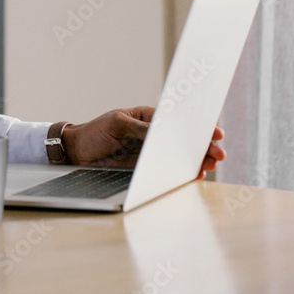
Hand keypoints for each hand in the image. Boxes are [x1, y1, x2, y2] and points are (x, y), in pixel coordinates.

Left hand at [60, 106, 226, 178]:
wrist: (76, 153)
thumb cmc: (94, 132)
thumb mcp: (117, 124)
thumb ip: (139, 129)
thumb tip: (163, 133)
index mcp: (147, 118)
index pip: (177, 120)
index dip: (196, 125)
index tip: (213, 132)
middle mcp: (152, 136)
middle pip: (182, 140)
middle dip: (202, 146)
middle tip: (217, 153)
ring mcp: (151, 153)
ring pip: (178, 156)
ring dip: (196, 160)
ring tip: (209, 165)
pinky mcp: (146, 169)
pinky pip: (167, 171)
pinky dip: (181, 174)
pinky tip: (193, 175)